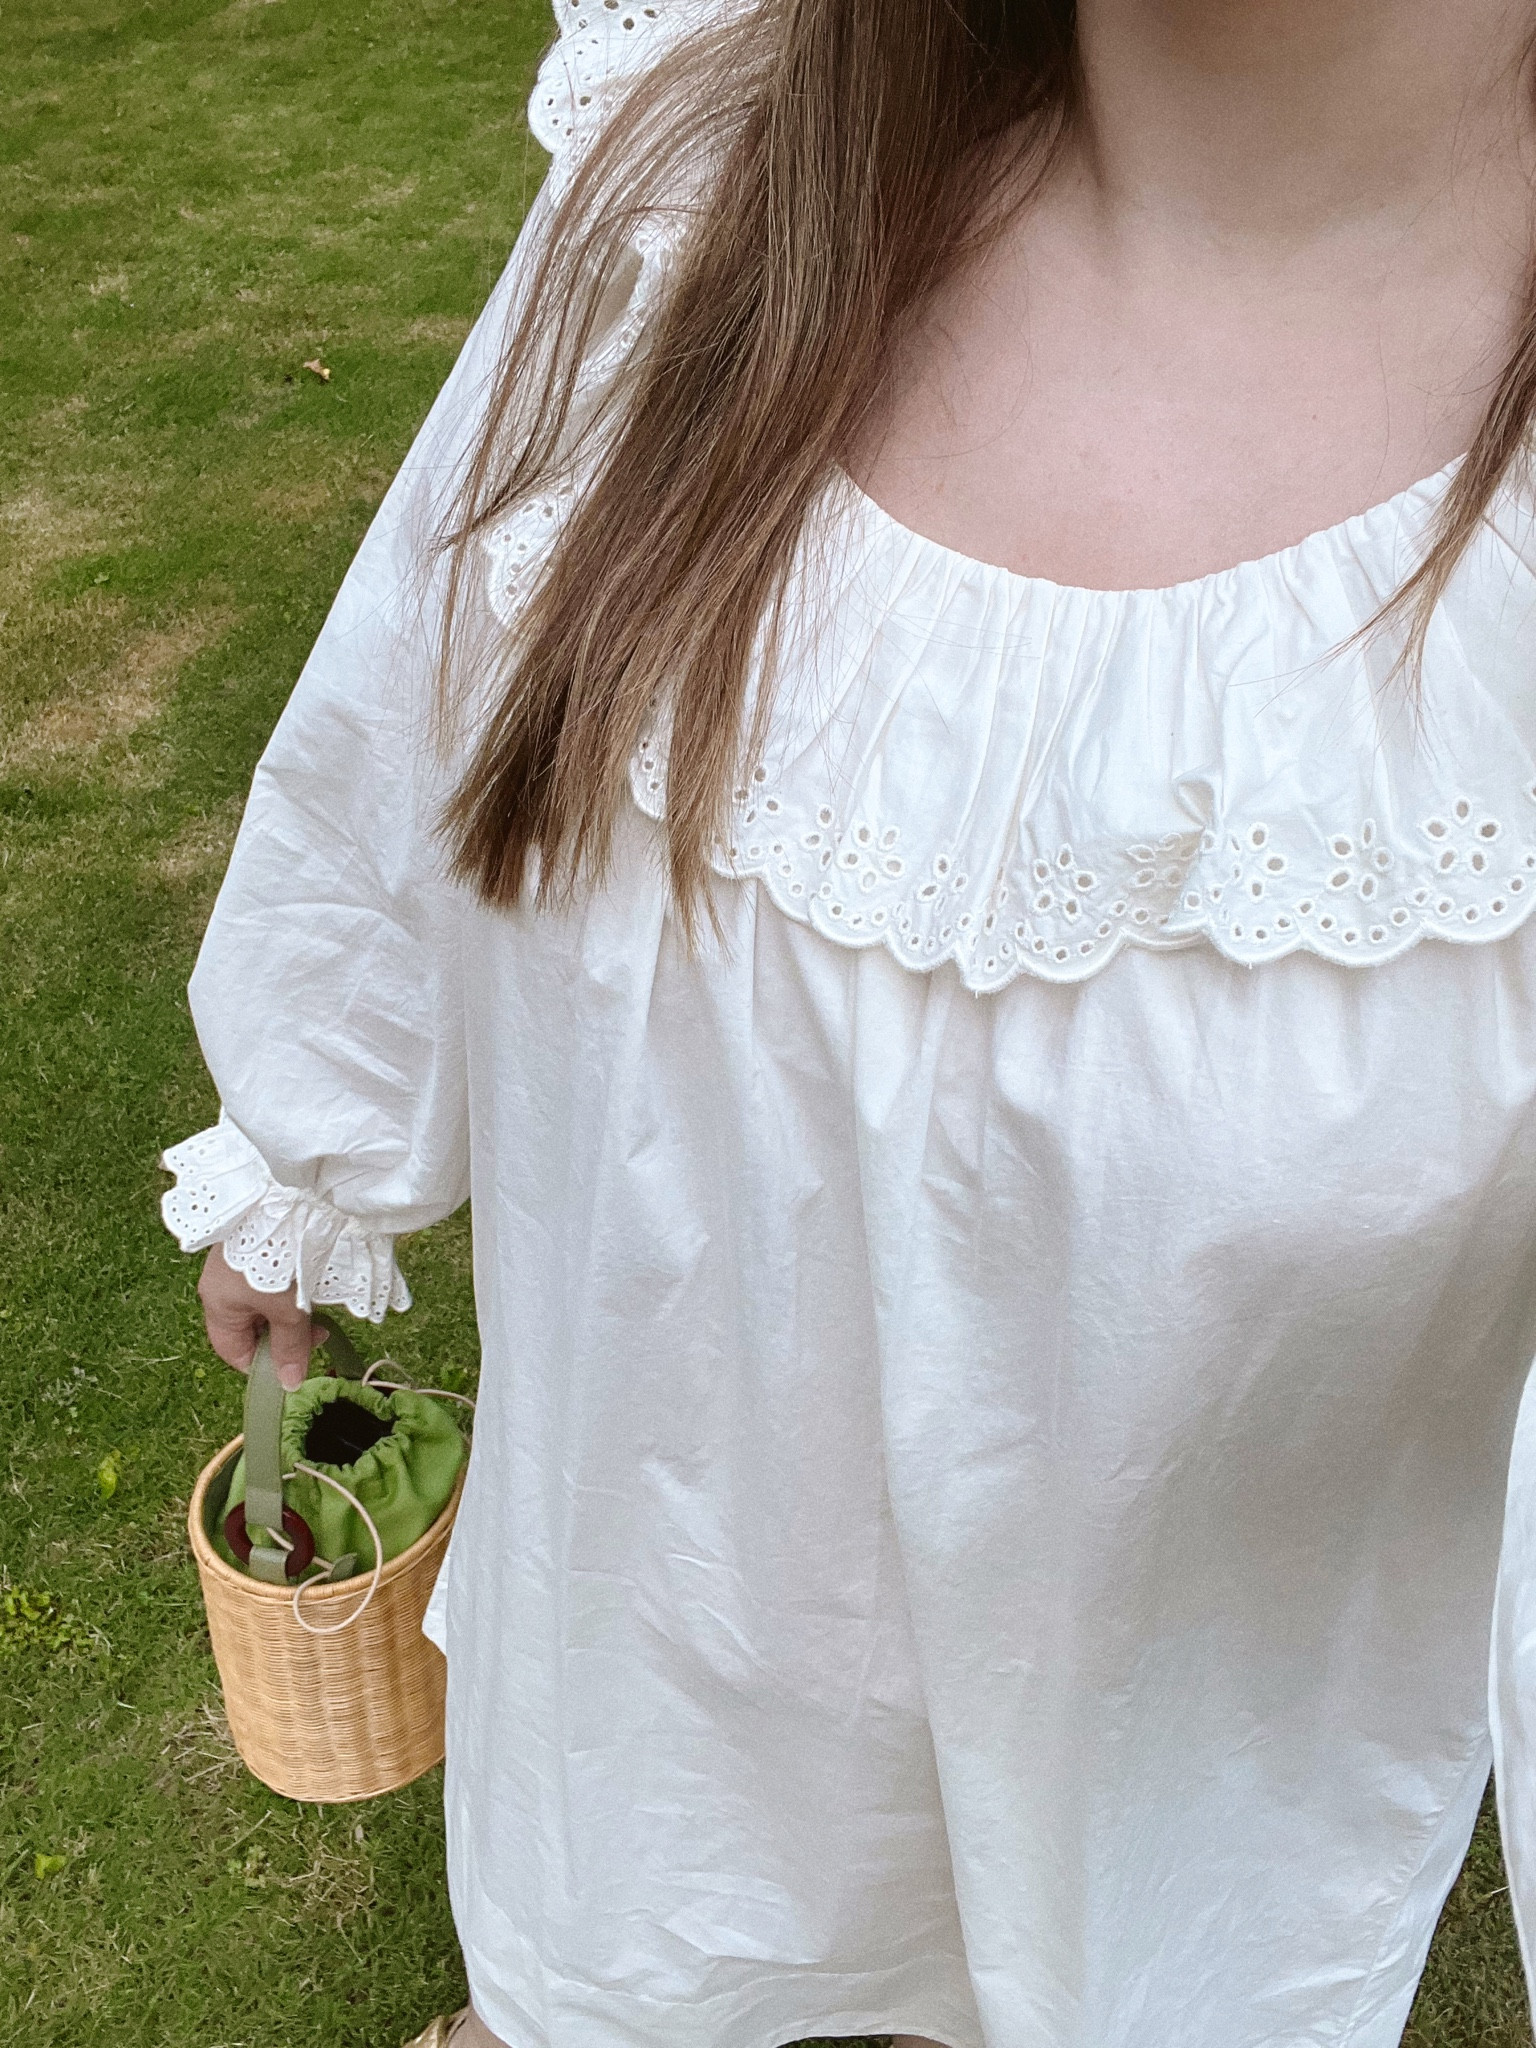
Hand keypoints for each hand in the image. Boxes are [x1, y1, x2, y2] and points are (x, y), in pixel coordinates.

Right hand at [198, 1244, 327, 1389]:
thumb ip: (290, 1348)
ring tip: (316, 1309)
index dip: (262, 1364)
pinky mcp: (250, 1246)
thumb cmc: (279, 1262)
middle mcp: (219, 1286)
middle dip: (281, 1336)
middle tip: (316, 1332)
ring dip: (287, 1312)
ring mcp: (233, 1264)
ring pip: (260, 1304)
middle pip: (248, 1327)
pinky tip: (306, 1286)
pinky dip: (285, 1290)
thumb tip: (289, 1386)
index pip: (233, 1351)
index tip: (294, 1362)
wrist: (284, 1202)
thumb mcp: (289, 1311)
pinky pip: (265, 1281)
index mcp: (218, 1305)